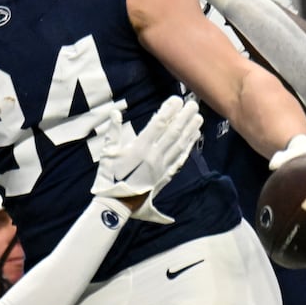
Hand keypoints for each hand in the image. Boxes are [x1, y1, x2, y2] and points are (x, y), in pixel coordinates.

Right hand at [91, 96, 201, 222]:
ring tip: (198, 117)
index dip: (168, 111)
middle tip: (193, 103)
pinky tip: (194, 138)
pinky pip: (180, 158)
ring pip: (179, 145)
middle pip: (173, 133)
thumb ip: (113, 132)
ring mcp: (162, 166)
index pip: (158, 125)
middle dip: (184, 117)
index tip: (176, 100)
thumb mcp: (107, 153)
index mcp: (139, 148)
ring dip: (190, 130)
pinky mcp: (165, 175)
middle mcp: (154, 156)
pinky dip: (188, 147)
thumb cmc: (109, 178)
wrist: (117, 204)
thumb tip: (115, 112)